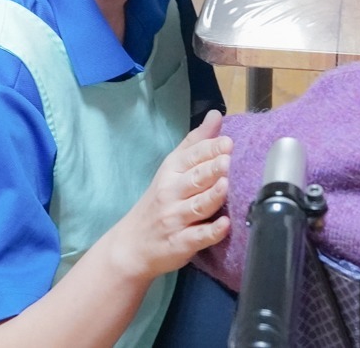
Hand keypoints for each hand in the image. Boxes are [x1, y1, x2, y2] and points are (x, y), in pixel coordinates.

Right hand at [105, 110, 231, 281]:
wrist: (131, 245)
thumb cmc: (158, 202)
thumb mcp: (171, 169)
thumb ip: (195, 143)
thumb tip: (216, 115)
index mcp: (171, 172)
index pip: (191, 157)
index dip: (209, 150)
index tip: (228, 142)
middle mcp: (172, 193)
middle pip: (195, 179)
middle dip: (211, 169)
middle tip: (228, 159)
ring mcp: (175, 219)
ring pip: (197, 206)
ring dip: (212, 196)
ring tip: (226, 186)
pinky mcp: (181, 244)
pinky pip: (197, 237)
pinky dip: (211, 232)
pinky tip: (225, 225)